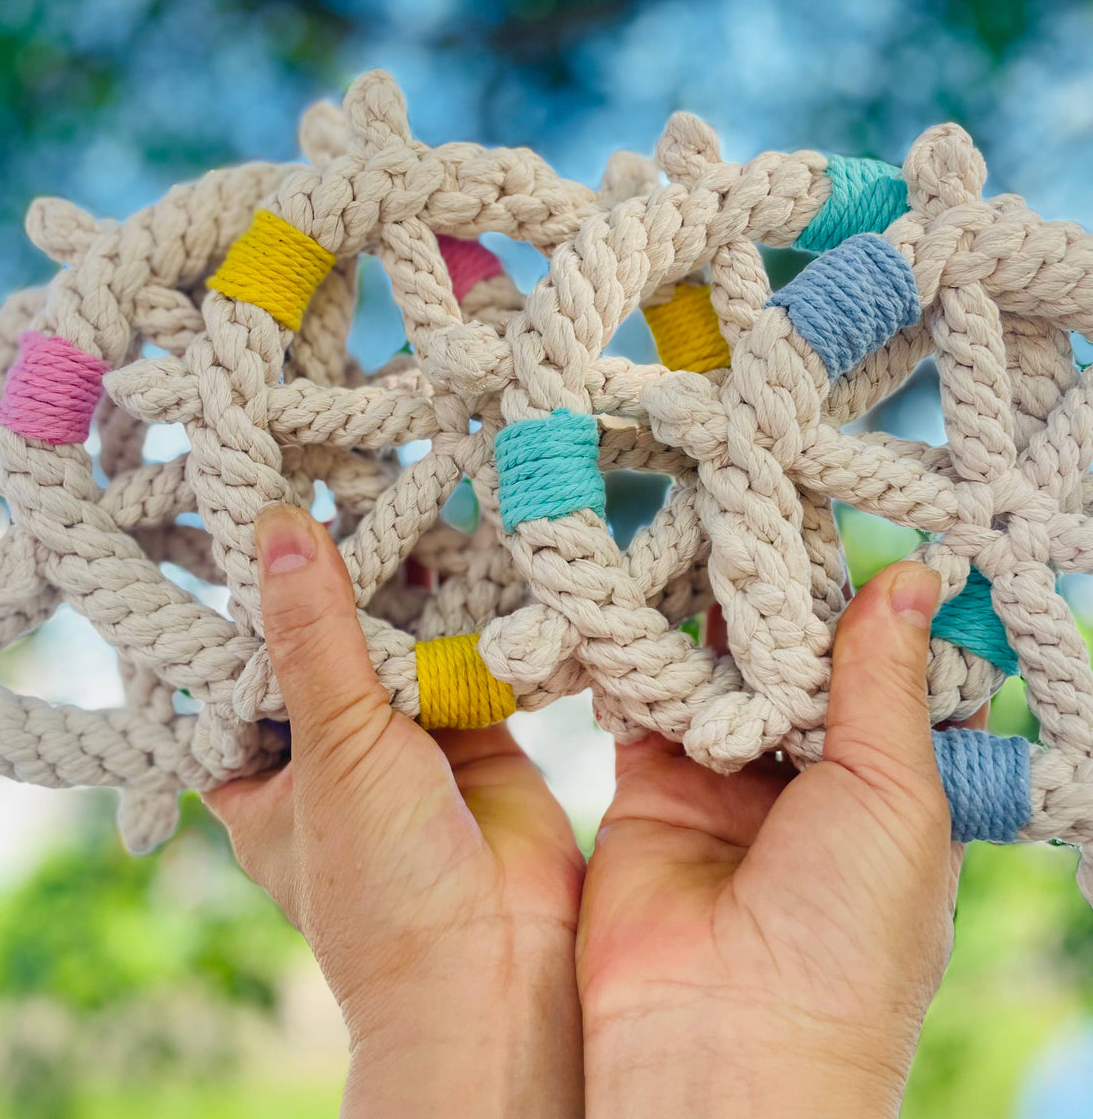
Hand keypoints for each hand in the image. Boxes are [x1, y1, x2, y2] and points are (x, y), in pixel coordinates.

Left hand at [203, 505, 584, 1117]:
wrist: (499, 968)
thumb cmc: (383, 884)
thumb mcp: (332, 748)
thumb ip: (314, 636)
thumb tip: (278, 528)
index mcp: (257, 768)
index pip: (235, 664)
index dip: (244, 597)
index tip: (249, 515)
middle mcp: (325, 748)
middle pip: (320, 641)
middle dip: (333, 580)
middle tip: (332, 489)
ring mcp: (400, 739)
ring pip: (392, 643)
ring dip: (401, 589)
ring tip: (397, 502)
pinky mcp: (471, 732)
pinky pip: (460, 656)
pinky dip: (464, 616)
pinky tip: (461, 551)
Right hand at [577, 562, 962, 1118]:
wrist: (723, 1043)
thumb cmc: (843, 937)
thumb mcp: (893, 795)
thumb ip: (883, 683)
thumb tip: (916, 577)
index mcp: (880, 786)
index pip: (865, 668)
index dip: (848, 601)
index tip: (824, 521)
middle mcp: (802, 781)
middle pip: (783, 663)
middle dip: (767, 601)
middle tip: (746, 510)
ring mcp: (722, 783)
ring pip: (712, 675)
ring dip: (701, 620)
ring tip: (691, 534)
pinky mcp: (649, 789)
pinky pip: (644, 704)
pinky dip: (641, 658)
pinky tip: (638, 599)